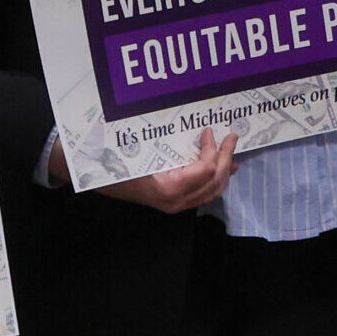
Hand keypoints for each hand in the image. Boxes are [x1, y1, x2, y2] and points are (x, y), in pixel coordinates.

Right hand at [98, 128, 237, 211]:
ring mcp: (178, 206)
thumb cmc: (121, 165)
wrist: (104, 183)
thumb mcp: (144, 151)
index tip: (209, 131)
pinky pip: (204, 195)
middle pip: (214, 181)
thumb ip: (171, 144)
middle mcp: (177, 201)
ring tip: (232, 155)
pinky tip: (221, 171)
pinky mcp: (177, 205)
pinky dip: (216, 181)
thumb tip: (199, 130)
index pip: (205, 170)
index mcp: (169, 188)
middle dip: (226, 158)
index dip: (212, 149)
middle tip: (231, 138)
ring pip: (213, 191)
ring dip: (225, 171)